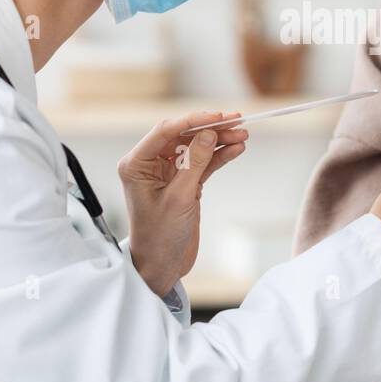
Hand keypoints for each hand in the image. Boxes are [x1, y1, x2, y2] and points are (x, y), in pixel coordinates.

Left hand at [118, 110, 247, 297]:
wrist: (163, 265)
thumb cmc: (160, 235)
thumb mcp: (179, 198)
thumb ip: (194, 163)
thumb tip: (208, 133)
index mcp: (137, 164)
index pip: (165, 131)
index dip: (193, 120)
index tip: (217, 116)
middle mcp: (151, 164)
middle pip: (184, 136)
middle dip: (211, 128)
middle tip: (237, 122)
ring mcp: (169, 172)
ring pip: (197, 147)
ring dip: (219, 141)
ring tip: (243, 136)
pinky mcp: (185, 182)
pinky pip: (203, 163)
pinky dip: (219, 156)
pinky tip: (236, 149)